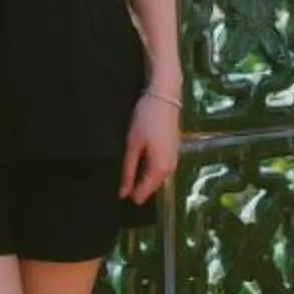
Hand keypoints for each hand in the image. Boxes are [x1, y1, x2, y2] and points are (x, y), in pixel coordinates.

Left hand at [120, 90, 181, 207]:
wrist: (165, 98)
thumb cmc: (146, 119)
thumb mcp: (133, 145)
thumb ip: (128, 171)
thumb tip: (123, 194)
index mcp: (160, 168)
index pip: (145, 192)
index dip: (132, 195)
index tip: (119, 195)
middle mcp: (170, 168)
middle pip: (152, 187)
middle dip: (138, 189)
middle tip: (122, 189)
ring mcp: (173, 159)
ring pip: (157, 178)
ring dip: (144, 181)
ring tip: (129, 180)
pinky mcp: (173, 151)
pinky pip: (161, 169)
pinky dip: (150, 172)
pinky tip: (140, 167)